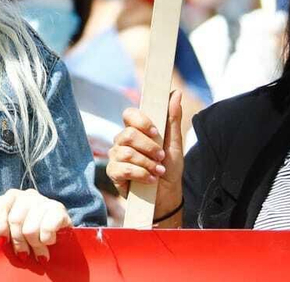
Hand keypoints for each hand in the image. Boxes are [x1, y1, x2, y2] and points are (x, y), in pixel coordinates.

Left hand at [0, 189, 70, 261]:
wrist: (58, 235)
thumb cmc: (30, 234)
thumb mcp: (12, 230)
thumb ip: (0, 230)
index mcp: (11, 197)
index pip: (0, 207)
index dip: (0, 227)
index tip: (3, 243)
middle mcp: (27, 195)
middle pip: (15, 220)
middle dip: (19, 243)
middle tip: (23, 255)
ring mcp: (43, 200)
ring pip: (30, 229)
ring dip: (34, 245)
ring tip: (38, 252)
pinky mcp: (58, 209)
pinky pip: (47, 228)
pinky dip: (47, 240)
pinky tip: (49, 242)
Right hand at [106, 90, 183, 223]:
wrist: (167, 196)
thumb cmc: (169, 168)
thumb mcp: (175, 143)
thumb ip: (173, 118)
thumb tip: (175, 93)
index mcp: (136, 130)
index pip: (129, 114)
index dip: (141, 121)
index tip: (155, 132)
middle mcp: (122, 141)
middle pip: (128, 134)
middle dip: (148, 147)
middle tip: (161, 157)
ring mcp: (116, 156)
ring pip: (126, 152)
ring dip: (147, 164)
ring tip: (158, 172)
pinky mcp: (113, 173)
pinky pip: (122, 168)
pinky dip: (140, 174)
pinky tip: (150, 179)